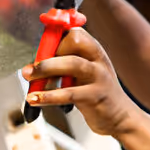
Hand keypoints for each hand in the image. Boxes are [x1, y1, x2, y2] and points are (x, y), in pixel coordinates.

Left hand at [21, 27, 138, 137]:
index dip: (55, 35)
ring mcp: (100, 77)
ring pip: (73, 64)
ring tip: (28, 76)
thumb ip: (65, 64)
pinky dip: (48, 96)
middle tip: (31, 66)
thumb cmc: (96, 94)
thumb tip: (34, 64)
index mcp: (95, 51)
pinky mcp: (96, 97)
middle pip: (75, 41)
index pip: (75, 32)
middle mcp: (99, 60)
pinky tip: (34, 99)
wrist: (120, 118)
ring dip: (46, 68)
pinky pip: (69, 93)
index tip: (40, 45)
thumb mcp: (85, 73)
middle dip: (50, 50)